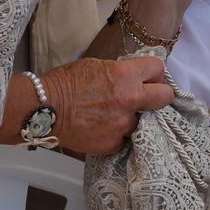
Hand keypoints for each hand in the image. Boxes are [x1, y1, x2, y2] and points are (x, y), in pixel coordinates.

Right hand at [43, 55, 173, 156]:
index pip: (158, 69)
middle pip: (165, 97)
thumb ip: (119, 72)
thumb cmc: (65, 82)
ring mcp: (123, 125)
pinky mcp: (114, 144)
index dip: (152, 72)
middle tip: (147, 96)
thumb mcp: (95, 66)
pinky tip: (105, 127)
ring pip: (145, 121)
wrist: (44, 109)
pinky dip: (118, 133)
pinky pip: (126, 138)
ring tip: (116, 115)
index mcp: (124, 76)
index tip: (148, 76)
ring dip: (134, 117)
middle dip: (158, 94)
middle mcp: (129, 100)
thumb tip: (134, 76)